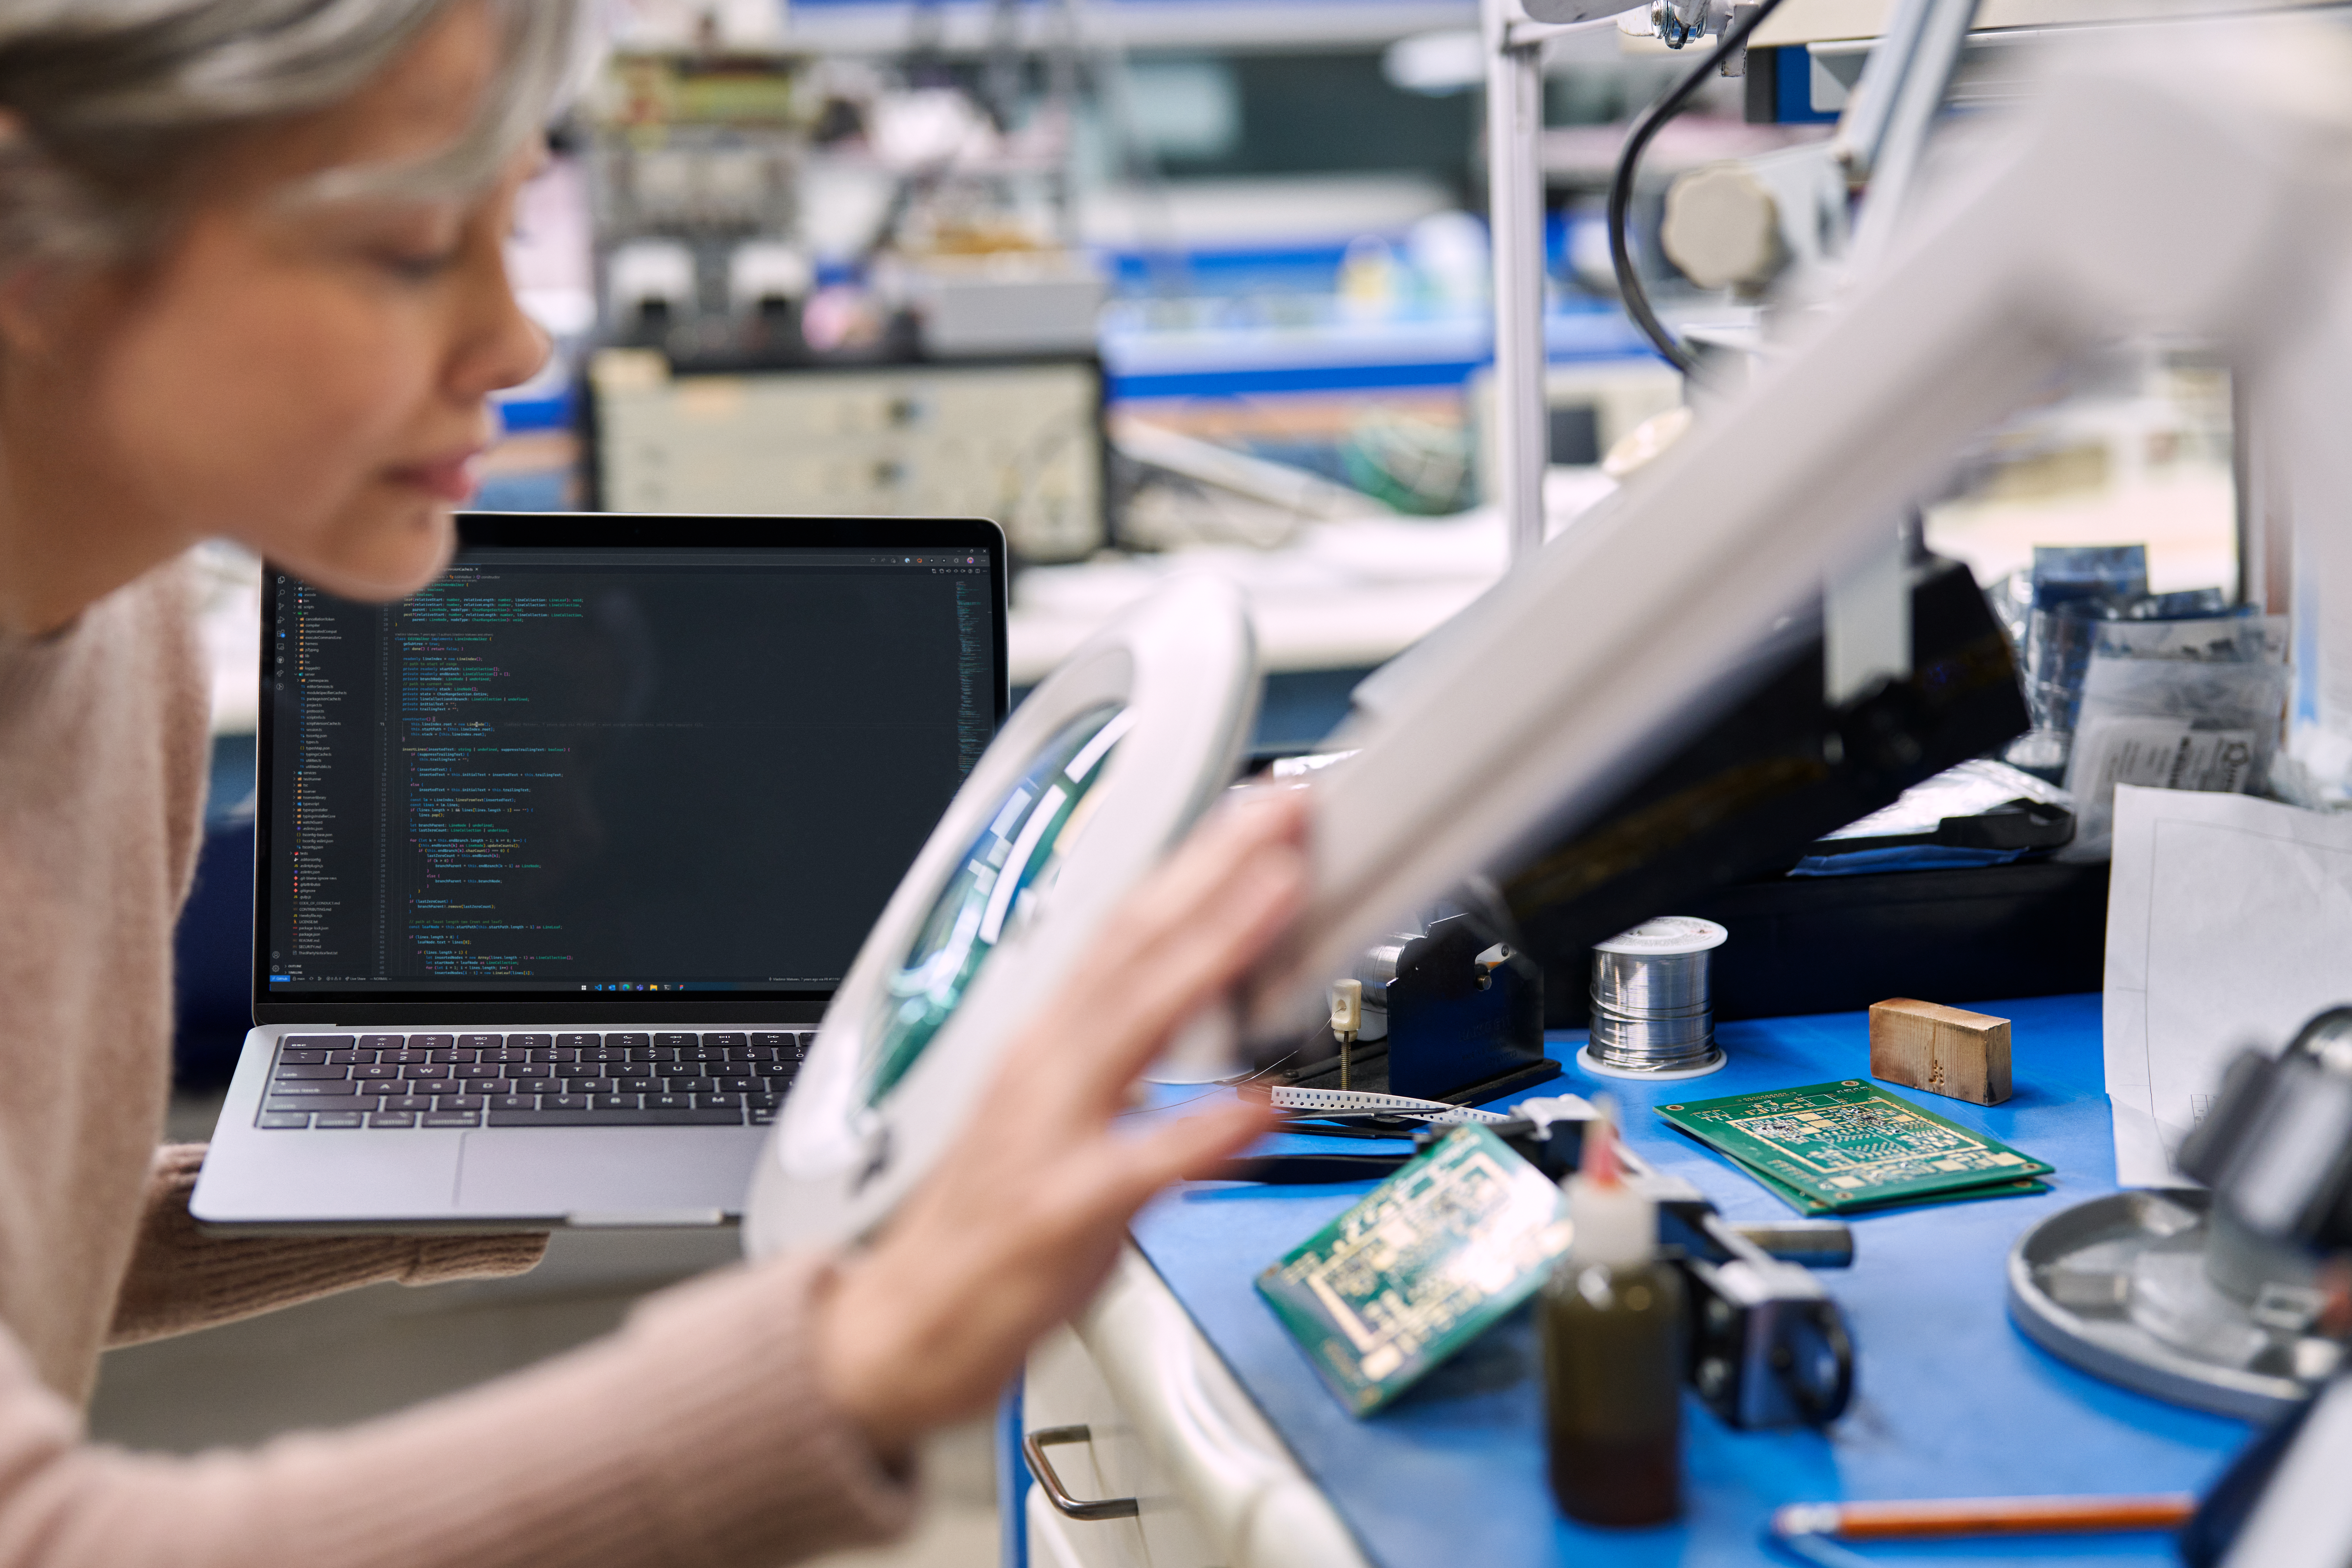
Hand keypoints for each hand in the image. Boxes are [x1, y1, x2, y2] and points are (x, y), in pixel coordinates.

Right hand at [814, 787, 1305, 1457]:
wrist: (900, 1327)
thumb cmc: (989, 1220)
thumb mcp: (1068, 1113)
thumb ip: (1139, 1054)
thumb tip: (1217, 1001)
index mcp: (1048, 1040)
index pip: (1129, 927)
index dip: (1196, 862)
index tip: (1259, 813)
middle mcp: (1046, 1067)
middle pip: (1135, 945)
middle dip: (1214, 871)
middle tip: (1285, 813)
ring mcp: (1049, 1134)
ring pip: (1137, 1020)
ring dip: (1213, 950)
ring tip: (1281, 895)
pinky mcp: (1061, 1213)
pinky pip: (1141, 1162)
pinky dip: (1201, 1128)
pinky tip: (1259, 1101)